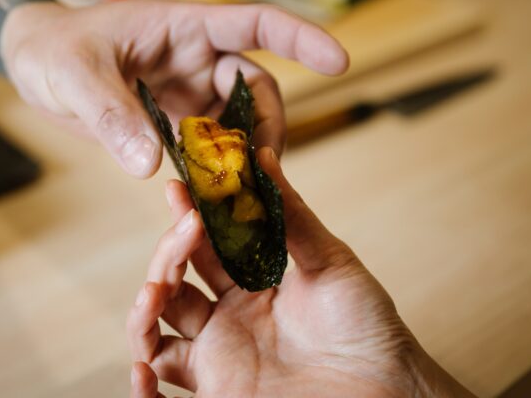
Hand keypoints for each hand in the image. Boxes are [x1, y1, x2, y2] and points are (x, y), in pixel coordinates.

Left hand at [0, 0, 347, 177]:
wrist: (32, 61)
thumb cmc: (53, 48)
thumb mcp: (75, 75)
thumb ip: (112, 115)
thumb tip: (152, 164)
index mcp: (185, 28)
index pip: (256, 24)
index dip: (301, 39)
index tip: (339, 60)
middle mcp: (196, 60)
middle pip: (256, 90)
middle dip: (266, 128)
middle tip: (259, 170)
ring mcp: (187, 93)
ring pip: (235, 126)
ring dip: (240, 158)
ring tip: (236, 194)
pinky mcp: (172, 123)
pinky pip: (206, 149)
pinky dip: (213, 173)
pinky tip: (210, 199)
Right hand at [127, 148, 475, 397]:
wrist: (390, 389)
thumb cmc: (368, 327)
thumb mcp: (330, 261)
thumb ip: (290, 215)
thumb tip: (263, 156)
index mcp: (251, 285)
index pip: (203, 247)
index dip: (187, 218)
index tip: (178, 188)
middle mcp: (228, 320)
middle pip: (172, 283)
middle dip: (166, 254)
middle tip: (184, 232)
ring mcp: (219, 359)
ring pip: (155, 330)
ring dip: (143, 308)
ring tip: (155, 290)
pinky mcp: (218, 395)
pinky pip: (163, 393)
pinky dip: (141, 388)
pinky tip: (144, 368)